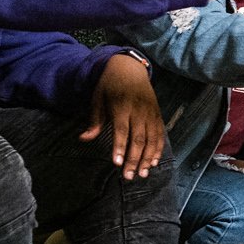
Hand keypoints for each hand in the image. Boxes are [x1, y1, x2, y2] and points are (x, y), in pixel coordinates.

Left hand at [80, 53, 167, 179]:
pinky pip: (160, 134)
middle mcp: (138, 110)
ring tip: (143, 174)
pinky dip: (158, 148)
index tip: (116, 163)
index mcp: (121, 105)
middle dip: (133, 159)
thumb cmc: (109, 85)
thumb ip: (94, 121)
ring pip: (151, 138)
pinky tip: (154, 162)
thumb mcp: (97, 99)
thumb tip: (83, 139)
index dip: (119, 147)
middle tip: (128, 176)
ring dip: (148, 158)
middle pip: (138, 138)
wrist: (129, 67)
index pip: (121, 130)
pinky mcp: (157, 114)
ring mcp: (150, 112)